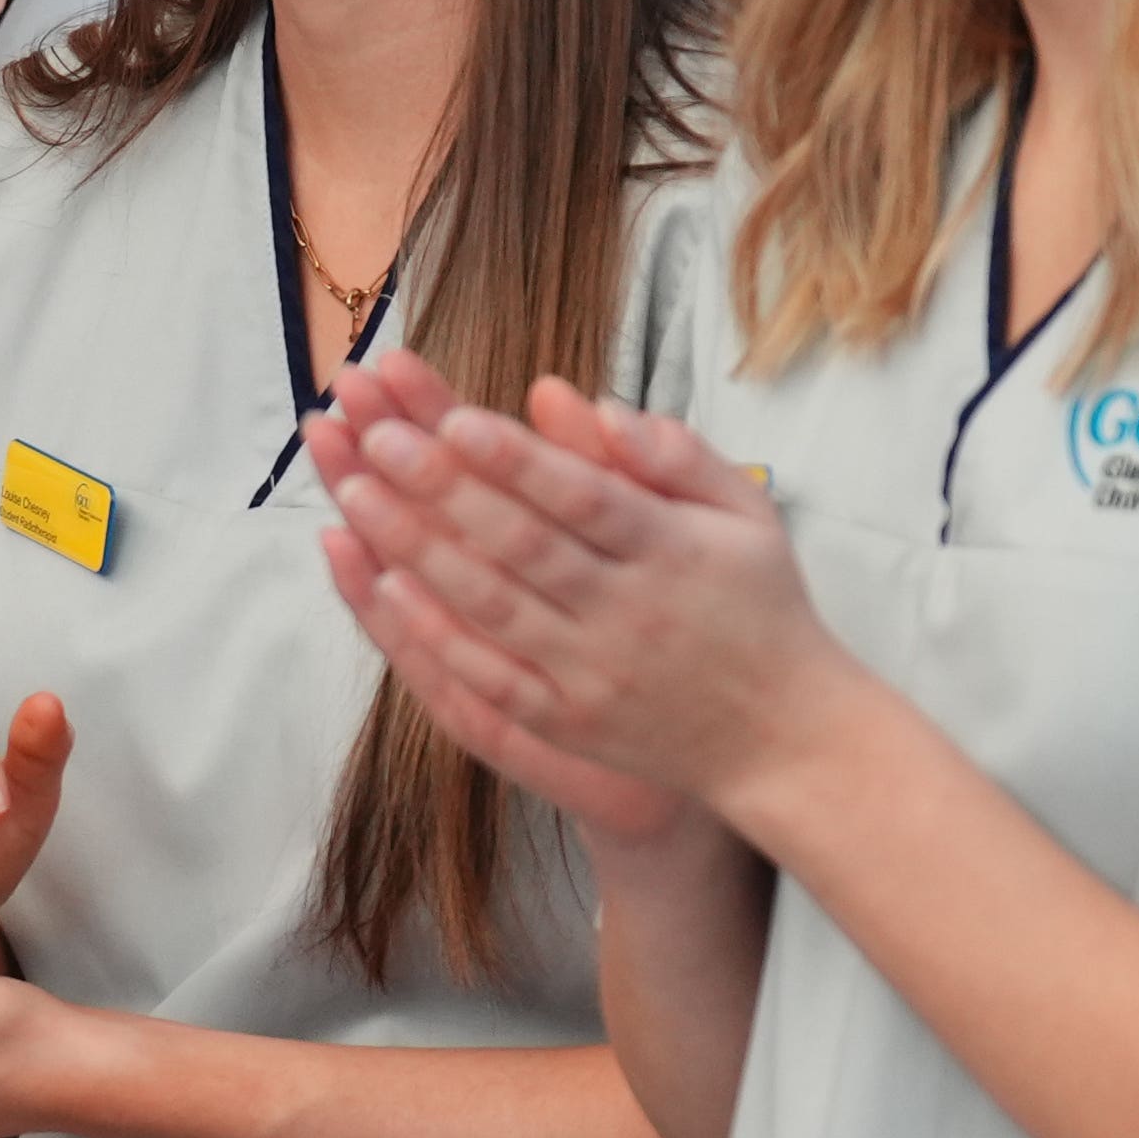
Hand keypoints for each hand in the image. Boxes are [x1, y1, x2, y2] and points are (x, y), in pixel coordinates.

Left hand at [303, 351, 857, 835]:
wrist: (784, 737)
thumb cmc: (759, 605)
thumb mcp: (745, 514)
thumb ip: (672, 453)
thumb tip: (577, 399)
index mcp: (674, 552)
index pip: (584, 496)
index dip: (515, 458)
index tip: (451, 415)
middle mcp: (628, 612)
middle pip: (521, 543)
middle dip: (442, 487)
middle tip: (374, 433)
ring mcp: (590, 672)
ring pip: (490, 605)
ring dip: (416, 546)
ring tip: (354, 488)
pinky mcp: (563, 721)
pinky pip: (485, 675)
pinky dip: (432, 630)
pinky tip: (381, 584)